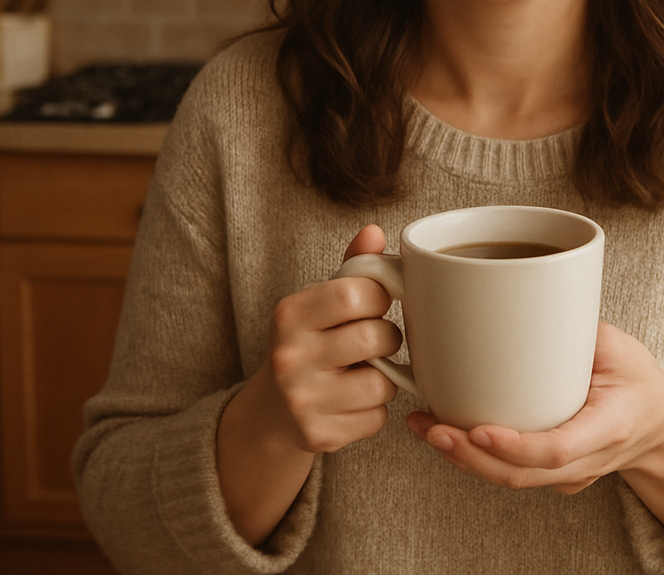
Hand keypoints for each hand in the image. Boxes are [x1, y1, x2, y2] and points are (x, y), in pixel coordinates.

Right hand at [216, 224, 401, 544]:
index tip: (376, 302)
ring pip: (382, 383)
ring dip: (385, 376)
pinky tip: (355, 400)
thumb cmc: (309, 341)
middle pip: (376, 338)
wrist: (272, 409)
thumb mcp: (320, 300)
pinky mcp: (318, 436)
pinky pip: (376, 418)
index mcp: (289, 314)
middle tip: (376, 339)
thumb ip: (353, 266)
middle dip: (387, 337)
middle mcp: (290, 356)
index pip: (356, 292)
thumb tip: (375, 231)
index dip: (379, 296)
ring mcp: (302, 400)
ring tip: (366, 370)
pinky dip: (375, 409)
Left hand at [405, 322, 663, 546]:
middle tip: (432, 428)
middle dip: (471, 456)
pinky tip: (444, 432)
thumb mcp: (620, 345)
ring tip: (425, 428)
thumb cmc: (638, 378)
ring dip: (464, 458)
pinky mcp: (552, 474)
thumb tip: (525, 304)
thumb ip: (579, 331)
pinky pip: (511, 474)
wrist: (659, 422)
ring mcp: (569, 475)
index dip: (516, 446)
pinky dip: (476, 457)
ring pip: (511, 480)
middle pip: (523, 475)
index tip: (479, 429)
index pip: (558, 448)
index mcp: (610, 427)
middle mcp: (588, 460)